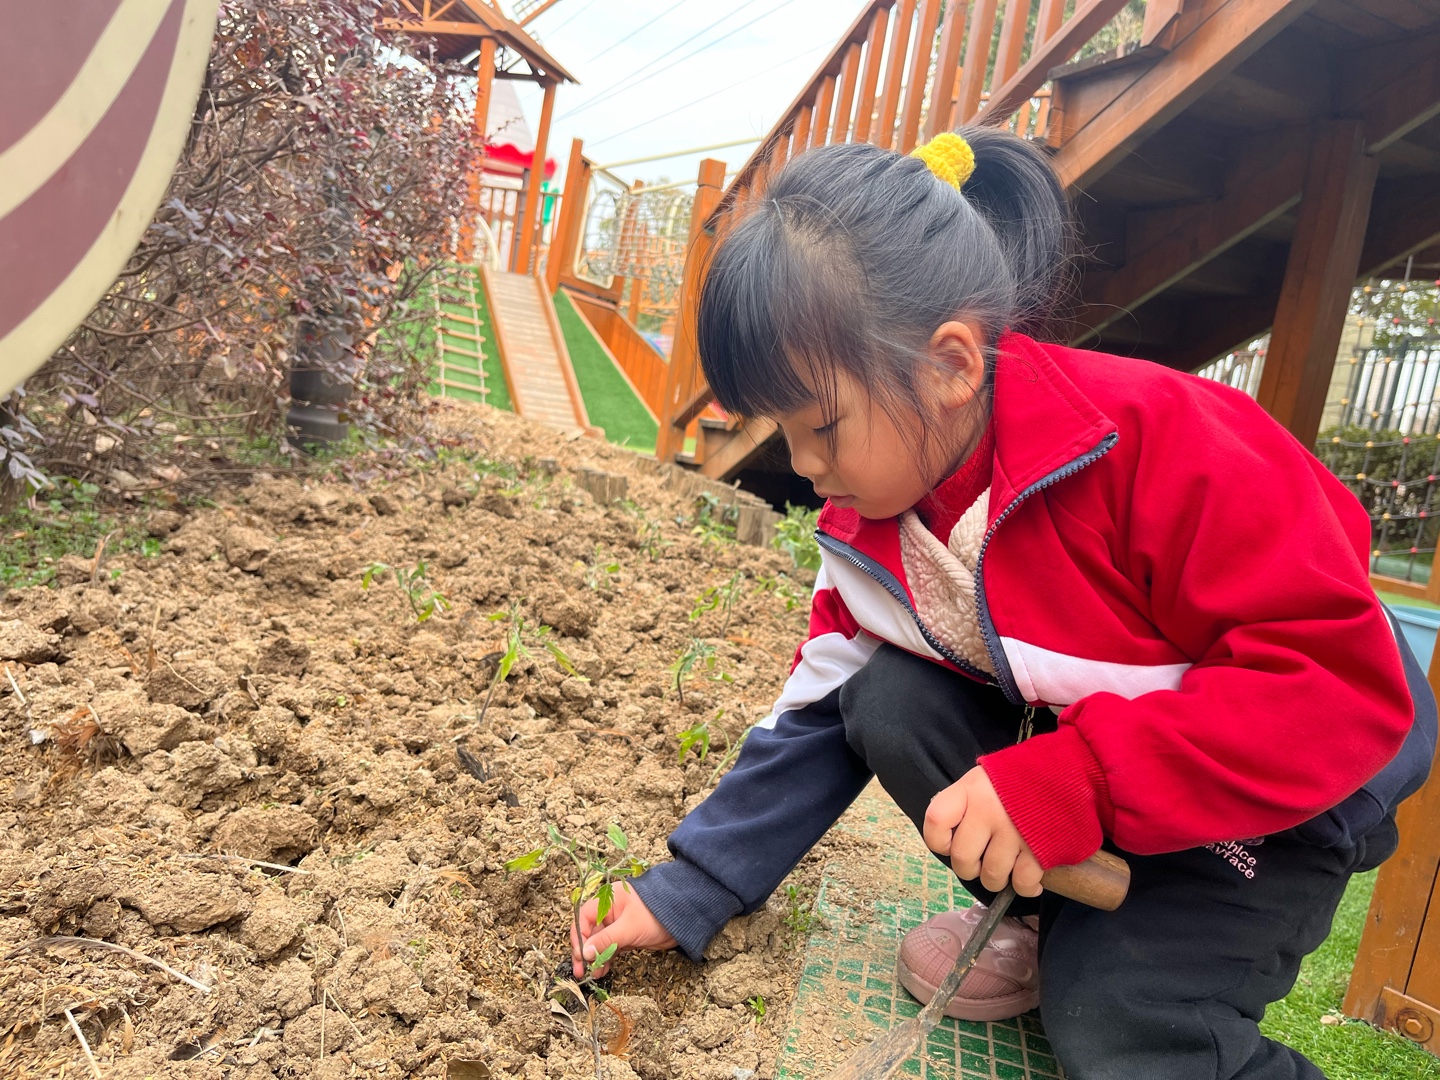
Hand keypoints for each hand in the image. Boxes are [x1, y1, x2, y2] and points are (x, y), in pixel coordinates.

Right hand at [570, 882, 676, 978]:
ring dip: (595, 958)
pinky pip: (610, 947)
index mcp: (607, 900)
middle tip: (582, 971)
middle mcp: (610, 911)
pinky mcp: (627, 935)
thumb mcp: (629, 927)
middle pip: (590, 932)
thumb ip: (606, 940)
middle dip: (585, 952)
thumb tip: (585, 953)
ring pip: (600, 942)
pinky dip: (606, 958)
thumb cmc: (656, 914)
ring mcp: (618, 924)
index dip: (579, 937)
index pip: (584, 918)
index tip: (580, 956)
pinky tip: (603, 969)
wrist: (684, 918)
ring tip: (594, 974)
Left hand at [923, 766, 1043, 897]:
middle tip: (981, 862)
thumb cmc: (1022, 778)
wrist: (1070, 772)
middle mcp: (988, 810)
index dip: (939, 841)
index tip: (950, 842)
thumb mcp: (985, 778)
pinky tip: (1029, 879)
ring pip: (992, 876)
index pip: (936, 821)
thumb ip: (966, 802)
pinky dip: (1024, 887)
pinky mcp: (1041, 849)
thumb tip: (950, 838)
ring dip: (997, 879)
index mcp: (971, 789)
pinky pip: (1022, 882)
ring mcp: (1015, 831)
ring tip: (1007, 867)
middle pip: (963, 858)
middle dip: (970, 869)